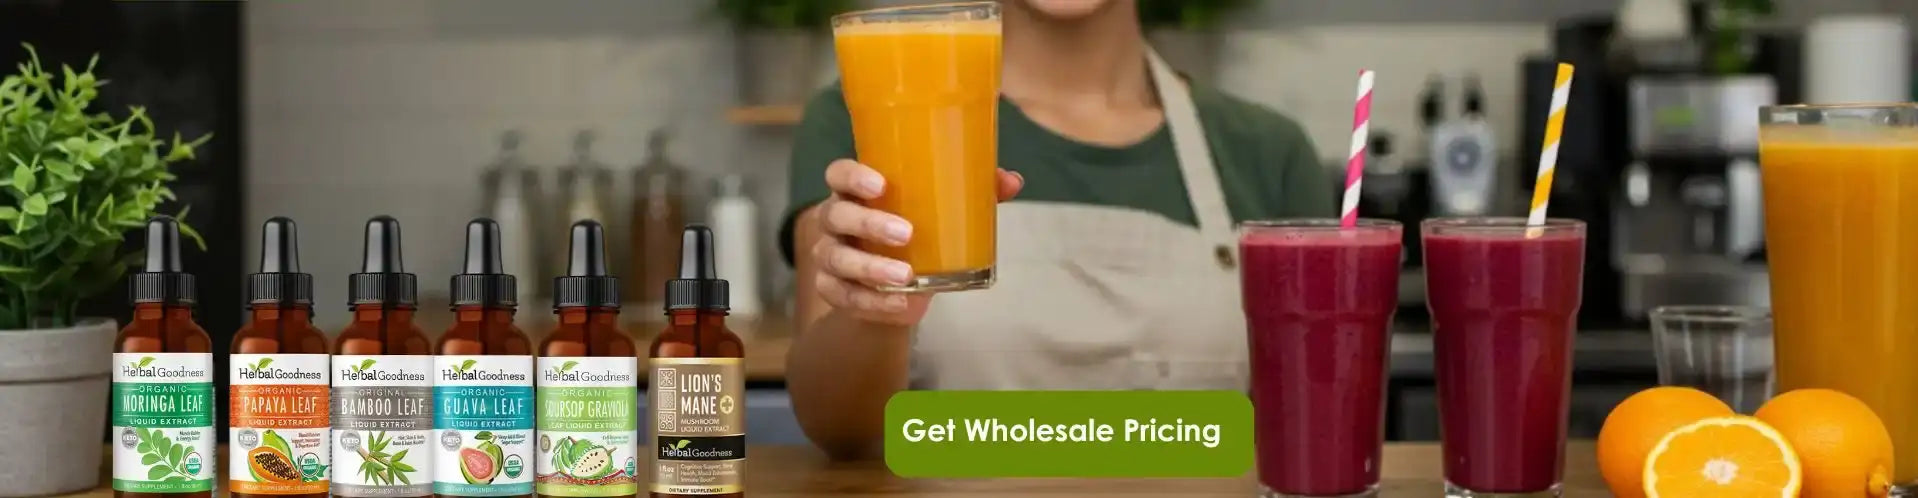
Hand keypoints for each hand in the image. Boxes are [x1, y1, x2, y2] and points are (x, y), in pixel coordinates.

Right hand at [807, 159, 1022, 325]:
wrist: (895, 286)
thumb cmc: (916, 231)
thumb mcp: (941, 210)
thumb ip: (972, 191)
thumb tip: (1012, 181)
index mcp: (857, 191)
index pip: (839, 174)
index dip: (853, 177)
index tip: (880, 184)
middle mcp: (836, 220)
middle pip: (837, 215)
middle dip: (869, 224)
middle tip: (906, 233)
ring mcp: (830, 256)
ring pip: (836, 259)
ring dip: (871, 268)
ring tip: (906, 276)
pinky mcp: (833, 289)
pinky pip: (844, 296)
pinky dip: (872, 303)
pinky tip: (901, 304)